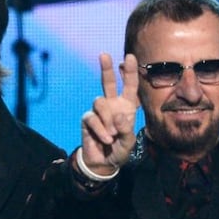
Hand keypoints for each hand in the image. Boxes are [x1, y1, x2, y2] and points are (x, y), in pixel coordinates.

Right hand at [79, 53, 138, 174]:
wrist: (103, 163)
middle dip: (106, 68)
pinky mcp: (88, 120)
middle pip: (108, 83)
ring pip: (99, 102)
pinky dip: (100, 130)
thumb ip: (126, 130)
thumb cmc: (120, 149)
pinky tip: (106, 140)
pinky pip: (92, 118)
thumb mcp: (129, 142)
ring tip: (113, 135)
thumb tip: (118, 116)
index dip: (129, 72)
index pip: (129, 87)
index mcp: (126, 107)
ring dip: (107, 119)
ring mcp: (99, 112)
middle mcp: (112, 105)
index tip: (130, 57)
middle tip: (104, 55)